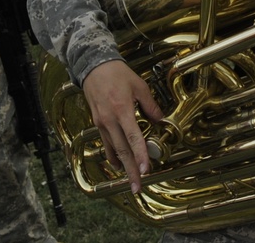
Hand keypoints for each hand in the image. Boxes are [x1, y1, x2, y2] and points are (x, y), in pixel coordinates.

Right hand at [81, 60, 163, 193]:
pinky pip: (106, 143)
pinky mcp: (97, 123)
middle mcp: (110, 120)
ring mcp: (101, 123)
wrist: (94, 67)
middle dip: (131, 171)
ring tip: (131, 179)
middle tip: (137, 186)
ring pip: (113, 150)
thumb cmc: (117, 74)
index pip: (133, 138)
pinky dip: (113, 155)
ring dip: (122, 166)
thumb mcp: (139, 86)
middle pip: (122, 151)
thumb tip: (160, 120)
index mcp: (122, 110)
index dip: (140, 156)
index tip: (146, 170)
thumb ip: (150, 105)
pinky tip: (119, 163)